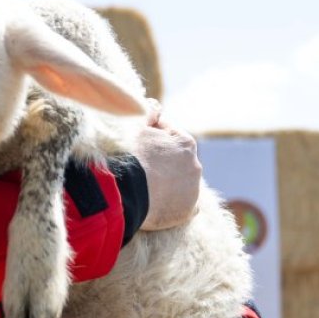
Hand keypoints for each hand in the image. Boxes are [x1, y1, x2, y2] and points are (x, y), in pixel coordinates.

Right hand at [133, 101, 201, 230]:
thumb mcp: (134, 125)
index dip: (149, 138)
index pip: (168, 136)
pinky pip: (183, 207)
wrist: (123, 190)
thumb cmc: (127, 154)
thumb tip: (156, 106)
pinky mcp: (187, 211)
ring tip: (144, 188)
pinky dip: (173, 205)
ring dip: (167, 184)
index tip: (136, 145)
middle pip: (176, 161)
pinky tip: (157, 205)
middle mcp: (195, 165)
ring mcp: (192, 190)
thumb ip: (147, 112)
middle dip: (161, 162)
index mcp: (185, 142)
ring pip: (180, 184)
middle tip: (138, 168)